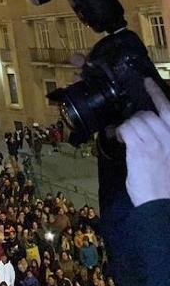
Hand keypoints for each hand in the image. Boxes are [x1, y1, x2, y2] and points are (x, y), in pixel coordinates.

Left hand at [116, 77, 169, 206]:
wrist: (163, 203)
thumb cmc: (166, 185)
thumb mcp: (169, 157)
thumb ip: (163, 141)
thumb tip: (148, 131)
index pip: (168, 109)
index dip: (157, 94)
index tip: (147, 82)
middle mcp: (169, 136)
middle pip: (148, 114)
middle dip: (136, 119)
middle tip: (132, 131)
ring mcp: (156, 141)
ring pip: (135, 120)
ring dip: (127, 128)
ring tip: (127, 139)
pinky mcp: (141, 148)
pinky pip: (126, 129)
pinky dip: (121, 132)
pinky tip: (121, 140)